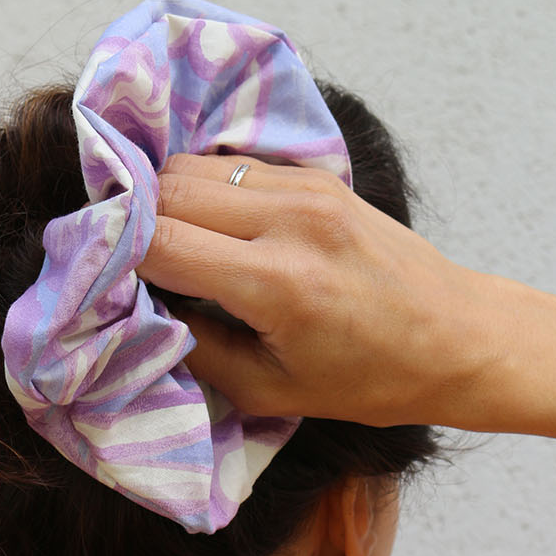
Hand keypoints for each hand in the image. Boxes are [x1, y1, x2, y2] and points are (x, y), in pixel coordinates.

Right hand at [138, 153, 499, 428]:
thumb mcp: (269, 389)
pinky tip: (204, 225)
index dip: (116, 257)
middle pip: (166, 189)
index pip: (159, 241)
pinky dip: (202, 189)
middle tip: (122, 260)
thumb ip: (195, 347)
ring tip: (160, 242)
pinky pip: (231, 166)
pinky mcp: (316, 175)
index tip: (99, 279)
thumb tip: (137, 306)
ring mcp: (306, 188)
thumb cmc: (367, 379)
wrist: (456, 336)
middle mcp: (291, 220)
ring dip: (163, 199)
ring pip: (193, 166)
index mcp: (278, 283)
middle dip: (132, 222)